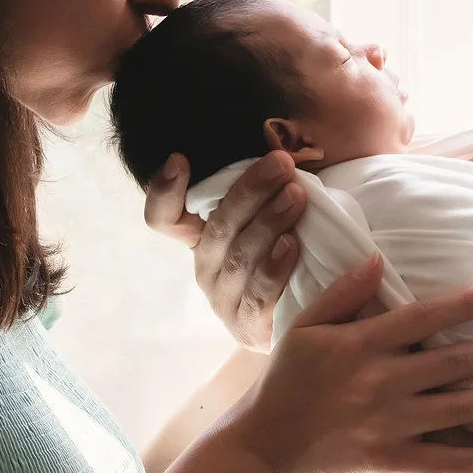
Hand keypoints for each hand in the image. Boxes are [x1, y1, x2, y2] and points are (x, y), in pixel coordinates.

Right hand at [144, 148, 305, 350]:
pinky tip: (292, 245)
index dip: (164, 190)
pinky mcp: (248, 326)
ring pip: (238, 255)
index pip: (164, 216)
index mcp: (201, 237)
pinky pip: (258, 294)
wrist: (308, 317)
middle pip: (215, 227)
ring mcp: (224, 299)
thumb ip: (262, 189)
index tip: (180, 159)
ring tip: (296, 196)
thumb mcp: (270, 217)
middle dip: (249, 190)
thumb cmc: (290, 253)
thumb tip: (278, 146)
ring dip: (268, 221)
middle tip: (280, 164)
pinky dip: (274, 266)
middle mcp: (205, 267)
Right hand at [214, 256, 472, 472]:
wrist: (263, 448)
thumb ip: (343, 294)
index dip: (466, 304)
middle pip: (455, 362)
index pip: (424, 317)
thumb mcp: (305, 328)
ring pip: (459, 410)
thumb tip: (378, 260)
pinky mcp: (389, 460)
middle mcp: (381, 382)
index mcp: (361, 345)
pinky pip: (442, 460)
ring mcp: (388, 424)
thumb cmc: (283, 383)